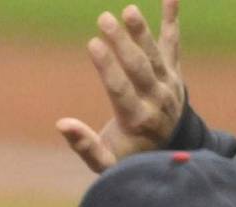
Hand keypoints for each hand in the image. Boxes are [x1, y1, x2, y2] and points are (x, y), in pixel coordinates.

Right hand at [56, 0, 183, 173]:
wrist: (170, 158)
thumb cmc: (128, 159)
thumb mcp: (105, 163)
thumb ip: (85, 146)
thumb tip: (61, 124)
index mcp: (138, 119)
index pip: (120, 88)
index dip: (107, 66)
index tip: (92, 44)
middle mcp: (158, 100)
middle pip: (139, 67)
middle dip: (122, 42)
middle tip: (104, 20)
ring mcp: (169, 85)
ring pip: (155, 54)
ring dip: (142, 31)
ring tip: (128, 10)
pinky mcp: (174, 74)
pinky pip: (173, 45)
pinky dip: (172, 21)